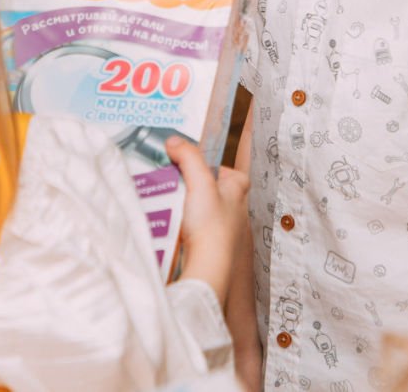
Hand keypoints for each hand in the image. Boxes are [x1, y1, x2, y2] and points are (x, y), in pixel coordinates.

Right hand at [167, 135, 249, 304]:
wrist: (208, 266)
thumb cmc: (211, 225)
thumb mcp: (200, 183)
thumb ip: (188, 157)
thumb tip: (174, 141)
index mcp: (238, 190)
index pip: (233, 173)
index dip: (216, 167)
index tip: (197, 166)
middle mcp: (236, 209)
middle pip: (216, 191)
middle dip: (197, 186)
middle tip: (176, 181)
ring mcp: (225, 229)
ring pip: (206, 211)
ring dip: (189, 207)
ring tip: (169, 202)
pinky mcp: (212, 246)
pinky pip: (198, 229)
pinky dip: (186, 226)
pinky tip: (172, 225)